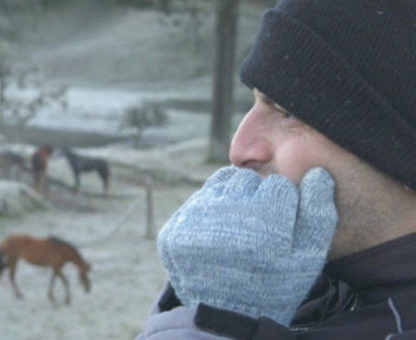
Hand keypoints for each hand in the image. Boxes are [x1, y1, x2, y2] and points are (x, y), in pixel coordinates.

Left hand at [156, 166, 337, 325]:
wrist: (227, 317)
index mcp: (261, 228)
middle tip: (259, 228)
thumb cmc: (275, 285)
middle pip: (247, 180)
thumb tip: (318, 173)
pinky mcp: (172, 233)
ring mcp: (191, 226)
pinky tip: (218, 236)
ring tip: (240, 230)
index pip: (279, 186)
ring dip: (232, 199)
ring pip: (220, 185)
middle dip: (257, 198)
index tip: (280, 226)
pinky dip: (209, 213)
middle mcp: (222, 221)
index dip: (285, 205)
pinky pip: (196, 202)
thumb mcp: (308, 257)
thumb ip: (318, 213)